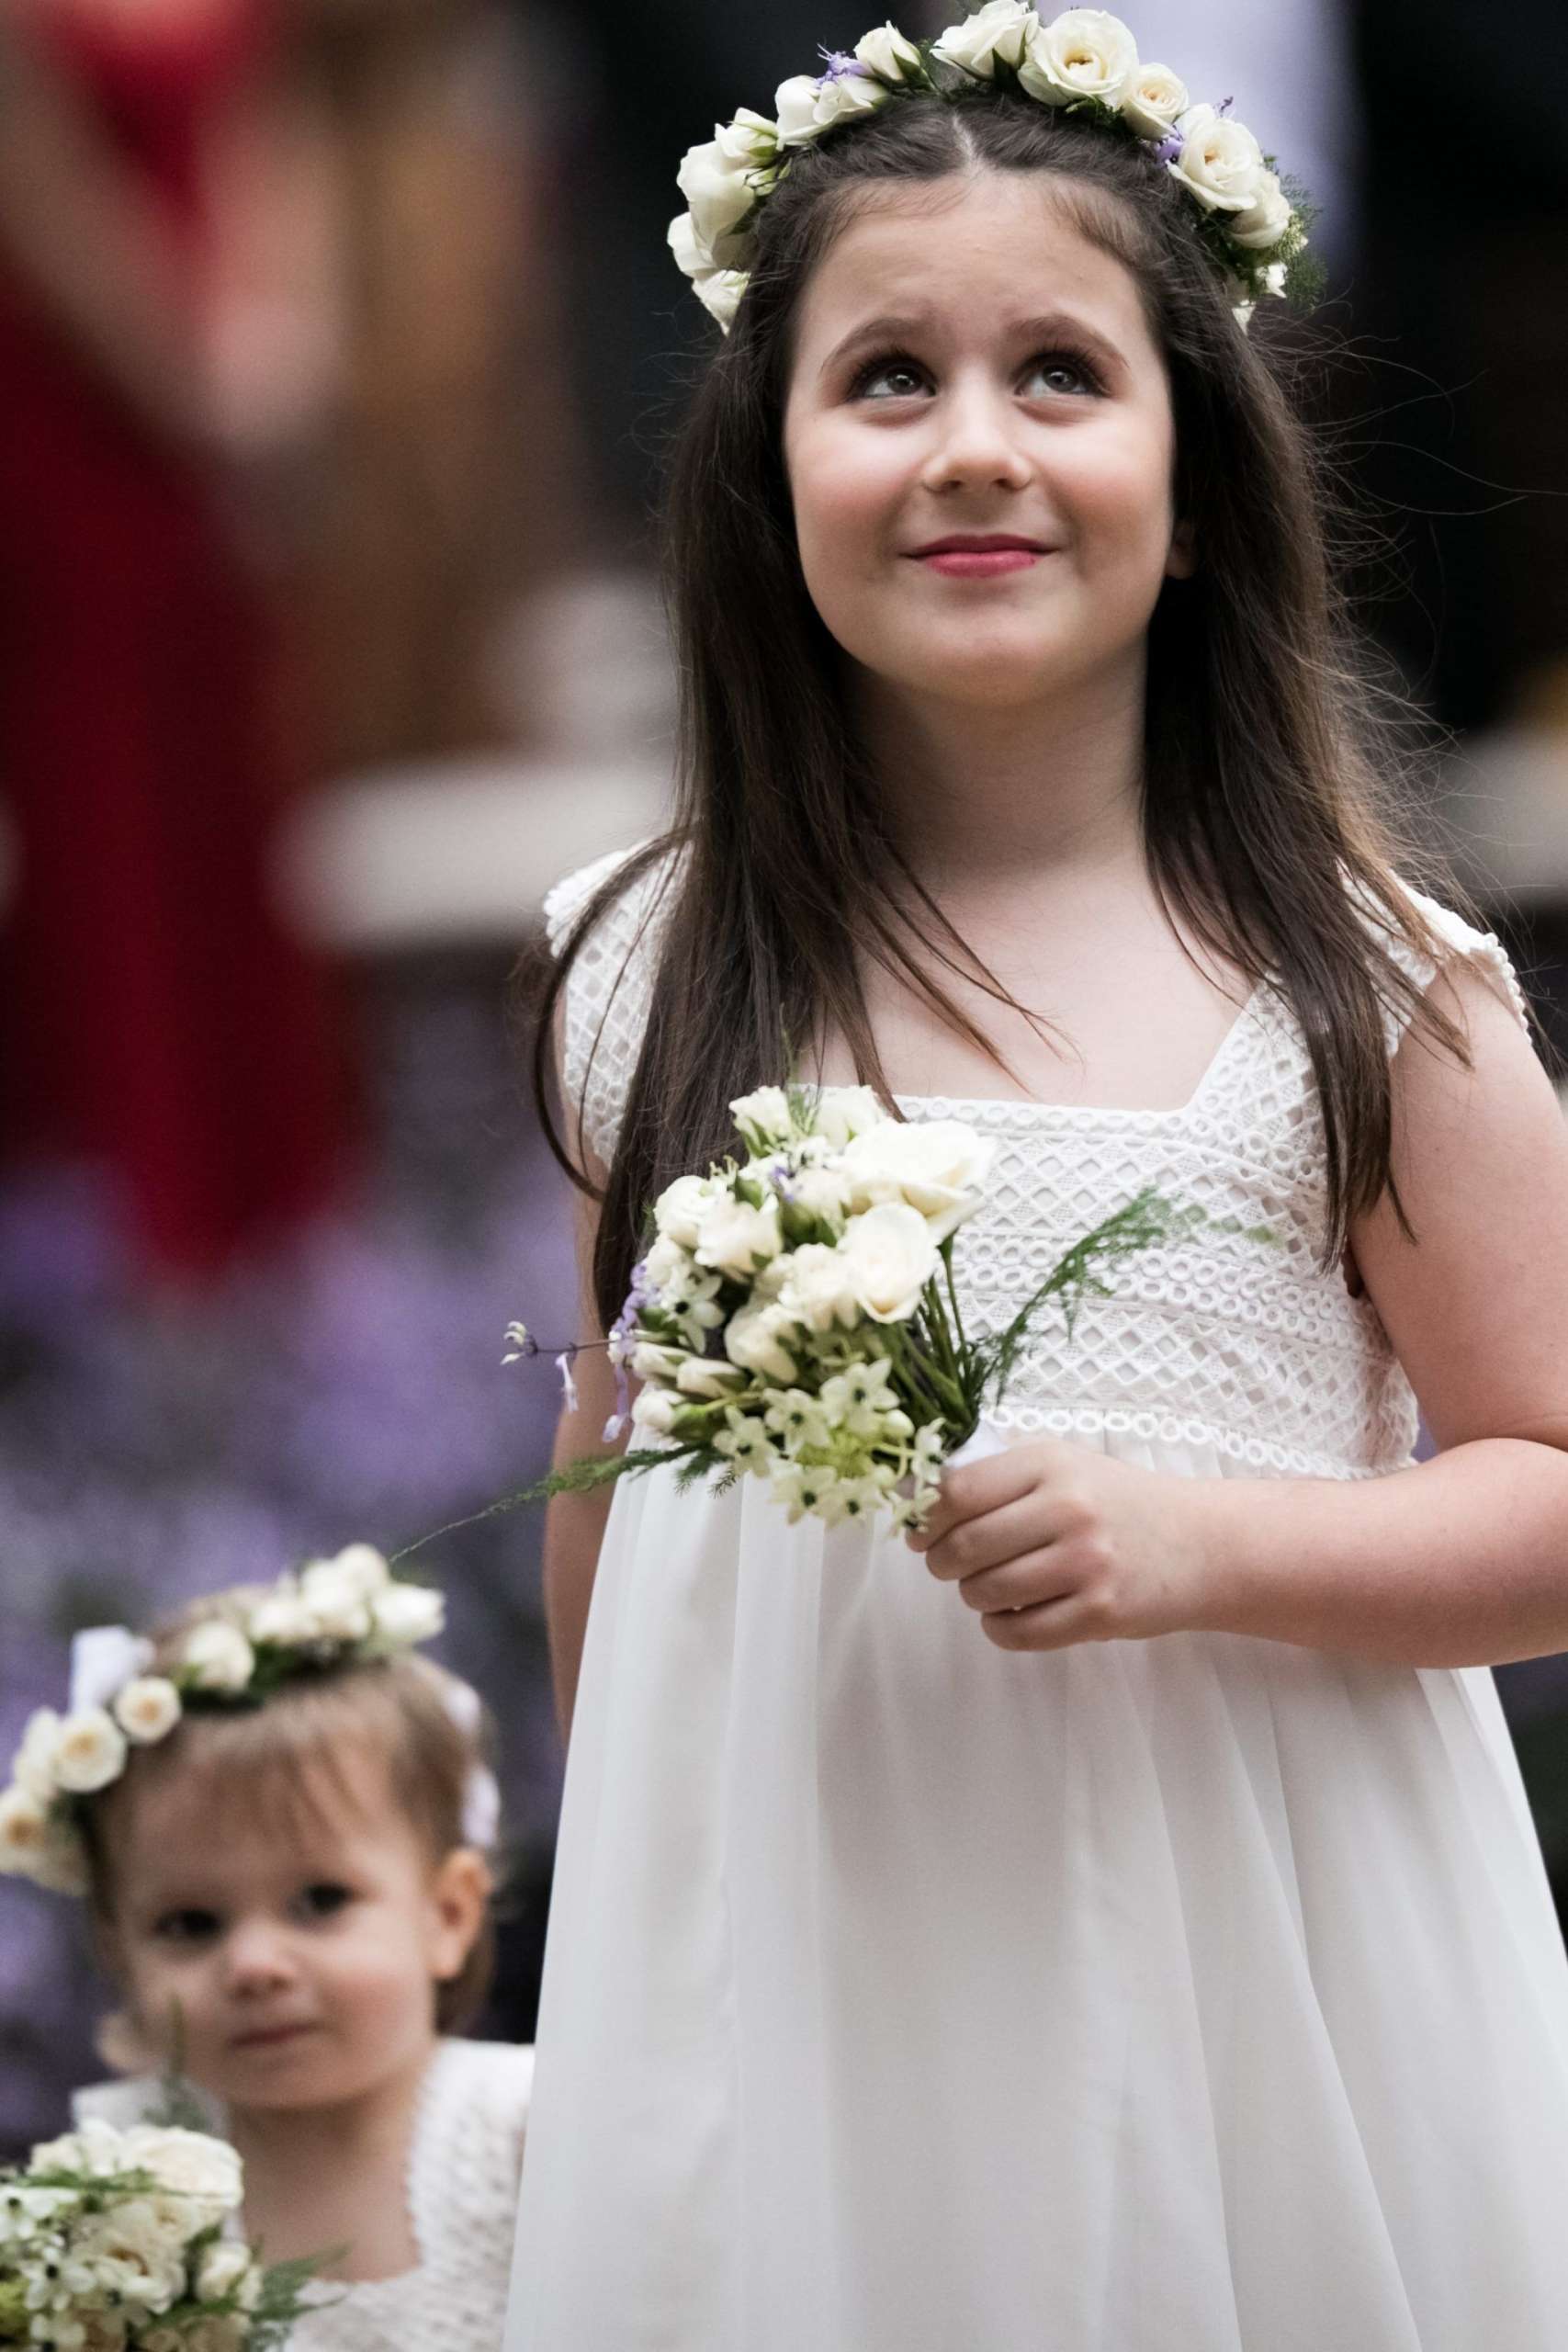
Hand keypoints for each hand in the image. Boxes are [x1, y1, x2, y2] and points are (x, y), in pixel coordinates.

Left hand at [906, 1437, 1212, 1651]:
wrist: (1200, 1544)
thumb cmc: (1117, 1502)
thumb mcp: (1064, 1466)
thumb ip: (997, 1476)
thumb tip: (913, 1495)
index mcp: (1050, 1464)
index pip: (957, 1492)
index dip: (924, 1517)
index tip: (918, 1529)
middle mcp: (1068, 1509)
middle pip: (963, 1546)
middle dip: (940, 1561)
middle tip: (947, 1563)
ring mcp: (1086, 1564)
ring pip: (984, 1592)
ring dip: (972, 1594)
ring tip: (990, 1584)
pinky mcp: (1100, 1613)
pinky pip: (1016, 1632)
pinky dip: (999, 1627)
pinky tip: (1011, 1612)